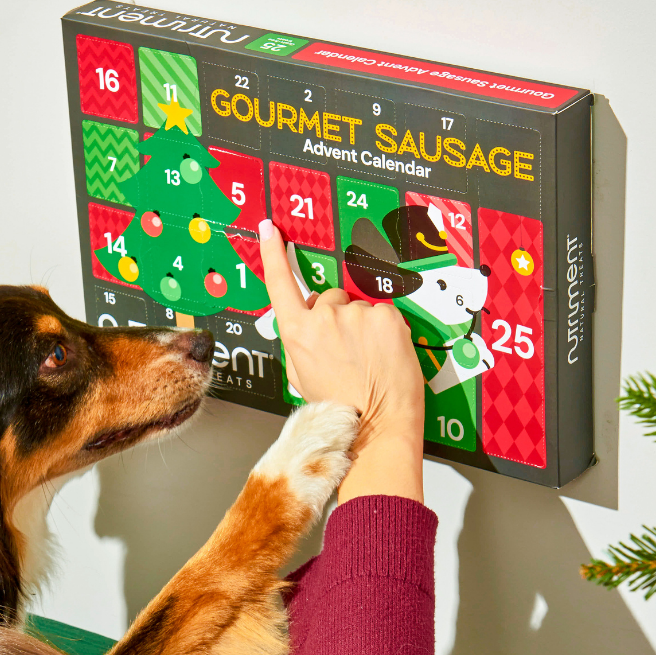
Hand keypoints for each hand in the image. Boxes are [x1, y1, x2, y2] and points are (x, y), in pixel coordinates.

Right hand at [258, 219, 424, 503]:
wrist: (377, 424)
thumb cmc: (340, 409)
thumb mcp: (303, 378)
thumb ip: (302, 345)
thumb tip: (310, 330)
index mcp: (298, 334)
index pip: (281, 284)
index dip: (273, 254)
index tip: (270, 230)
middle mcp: (324, 318)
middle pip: (329, 299)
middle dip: (337, 319)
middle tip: (347, 352)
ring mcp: (356, 314)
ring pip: (358, 309)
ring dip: (363, 328)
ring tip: (368, 360)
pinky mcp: (385, 314)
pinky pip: (382, 314)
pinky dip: (385, 331)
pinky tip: (384, 355)